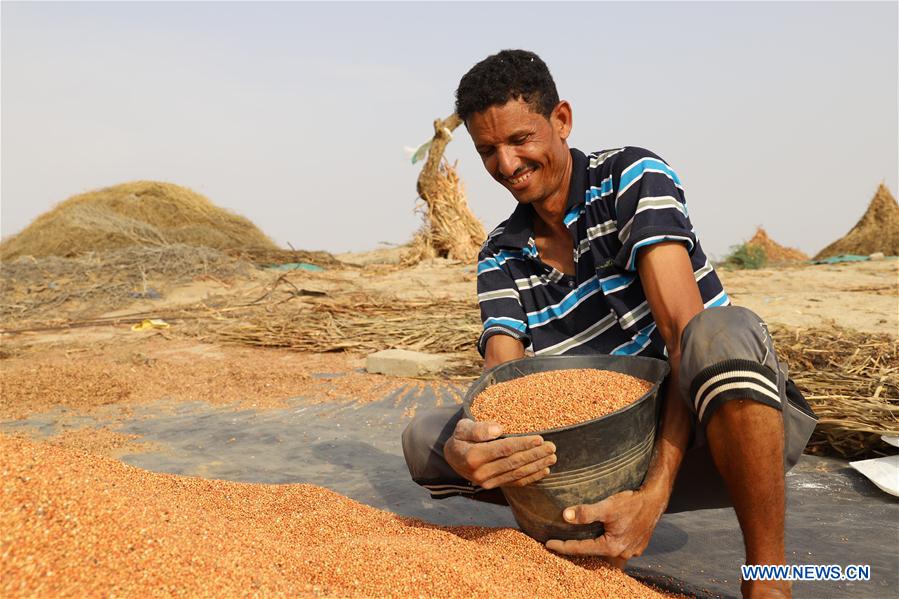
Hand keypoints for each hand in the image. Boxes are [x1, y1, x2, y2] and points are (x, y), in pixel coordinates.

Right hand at [443, 418, 556, 488]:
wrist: (452, 458)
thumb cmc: (461, 438)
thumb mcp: (463, 428)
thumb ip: (478, 429)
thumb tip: (498, 429)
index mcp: (473, 456)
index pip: (503, 449)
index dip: (523, 444)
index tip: (540, 439)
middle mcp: (481, 472)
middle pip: (513, 462)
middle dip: (535, 455)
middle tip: (552, 447)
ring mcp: (487, 482)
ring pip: (516, 473)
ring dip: (536, 466)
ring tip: (552, 457)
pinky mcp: (493, 486)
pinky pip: (515, 482)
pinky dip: (531, 477)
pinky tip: (544, 470)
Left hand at [545, 487, 666, 559]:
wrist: (655, 500)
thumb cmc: (631, 502)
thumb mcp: (607, 506)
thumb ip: (586, 513)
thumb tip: (565, 516)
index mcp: (611, 546)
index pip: (581, 549)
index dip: (563, 546)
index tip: (548, 544)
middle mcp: (621, 553)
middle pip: (593, 554)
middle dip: (577, 549)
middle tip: (560, 543)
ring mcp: (630, 551)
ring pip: (605, 552)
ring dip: (592, 547)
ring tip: (578, 540)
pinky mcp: (636, 546)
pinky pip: (616, 548)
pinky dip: (605, 544)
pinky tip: (599, 536)